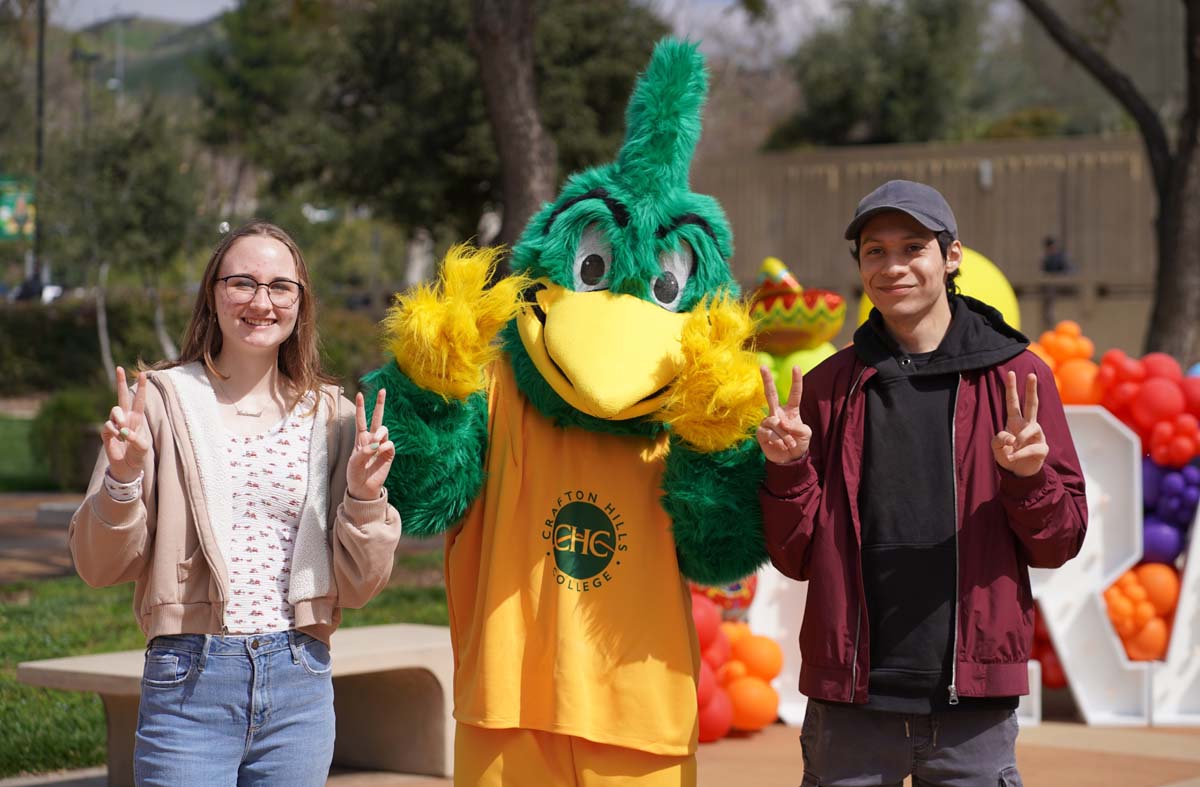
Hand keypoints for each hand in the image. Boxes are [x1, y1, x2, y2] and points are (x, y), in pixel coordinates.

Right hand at [102, 367, 149, 482]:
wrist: (126, 468)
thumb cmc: (137, 456)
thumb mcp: (143, 448)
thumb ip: (136, 438)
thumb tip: (123, 431)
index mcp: (137, 418)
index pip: (139, 400)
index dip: (141, 387)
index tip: (143, 373)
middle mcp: (125, 418)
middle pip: (122, 396)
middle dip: (120, 382)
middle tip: (120, 367)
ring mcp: (114, 424)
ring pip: (115, 410)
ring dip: (120, 419)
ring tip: (123, 431)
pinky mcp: (105, 432)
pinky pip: (108, 425)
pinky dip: (113, 431)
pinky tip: (117, 438)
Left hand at [346, 389, 394, 500]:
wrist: (364, 488)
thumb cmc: (355, 474)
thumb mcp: (354, 462)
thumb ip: (364, 451)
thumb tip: (377, 444)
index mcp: (360, 439)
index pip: (361, 419)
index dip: (361, 407)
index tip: (360, 394)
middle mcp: (372, 439)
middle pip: (377, 418)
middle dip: (380, 404)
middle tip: (383, 390)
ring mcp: (382, 446)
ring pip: (384, 429)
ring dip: (380, 434)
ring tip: (375, 444)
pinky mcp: (389, 454)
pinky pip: (390, 443)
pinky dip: (384, 446)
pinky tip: (380, 452)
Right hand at [756, 365, 811, 464]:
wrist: (788, 460)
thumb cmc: (799, 444)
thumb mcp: (806, 434)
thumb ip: (798, 426)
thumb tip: (781, 423)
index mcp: (791, 410)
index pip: (794, 393)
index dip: (796, 380)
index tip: (795, 367)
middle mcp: (777, 412)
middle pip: (771, 394)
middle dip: (766, 380)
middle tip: (762, 366)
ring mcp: (767, 421)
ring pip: (775, 423)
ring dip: (786, 436)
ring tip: (790, 445)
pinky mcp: (761, 432)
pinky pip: (769, 433)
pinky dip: (779, 441)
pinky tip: (781, 446)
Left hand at [992, 371, 1048, 477]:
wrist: (1018, 472)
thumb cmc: (1007, 456)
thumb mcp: (996, 447)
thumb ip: (998, 439)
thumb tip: (1012, 437)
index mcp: (1015, 421)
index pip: (1013, 402)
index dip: (1011, 388)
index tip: (1010, 373)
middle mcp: (1028, 425)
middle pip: (1031, 404)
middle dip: (1031, 389)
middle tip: (1031, 374)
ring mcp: (1037, 435)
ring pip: (1031, 428)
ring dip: (1020, 439)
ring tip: (1012, 449)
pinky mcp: (1043, 447)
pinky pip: (1032, 447)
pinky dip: (1021, 453)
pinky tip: (1014, 457)